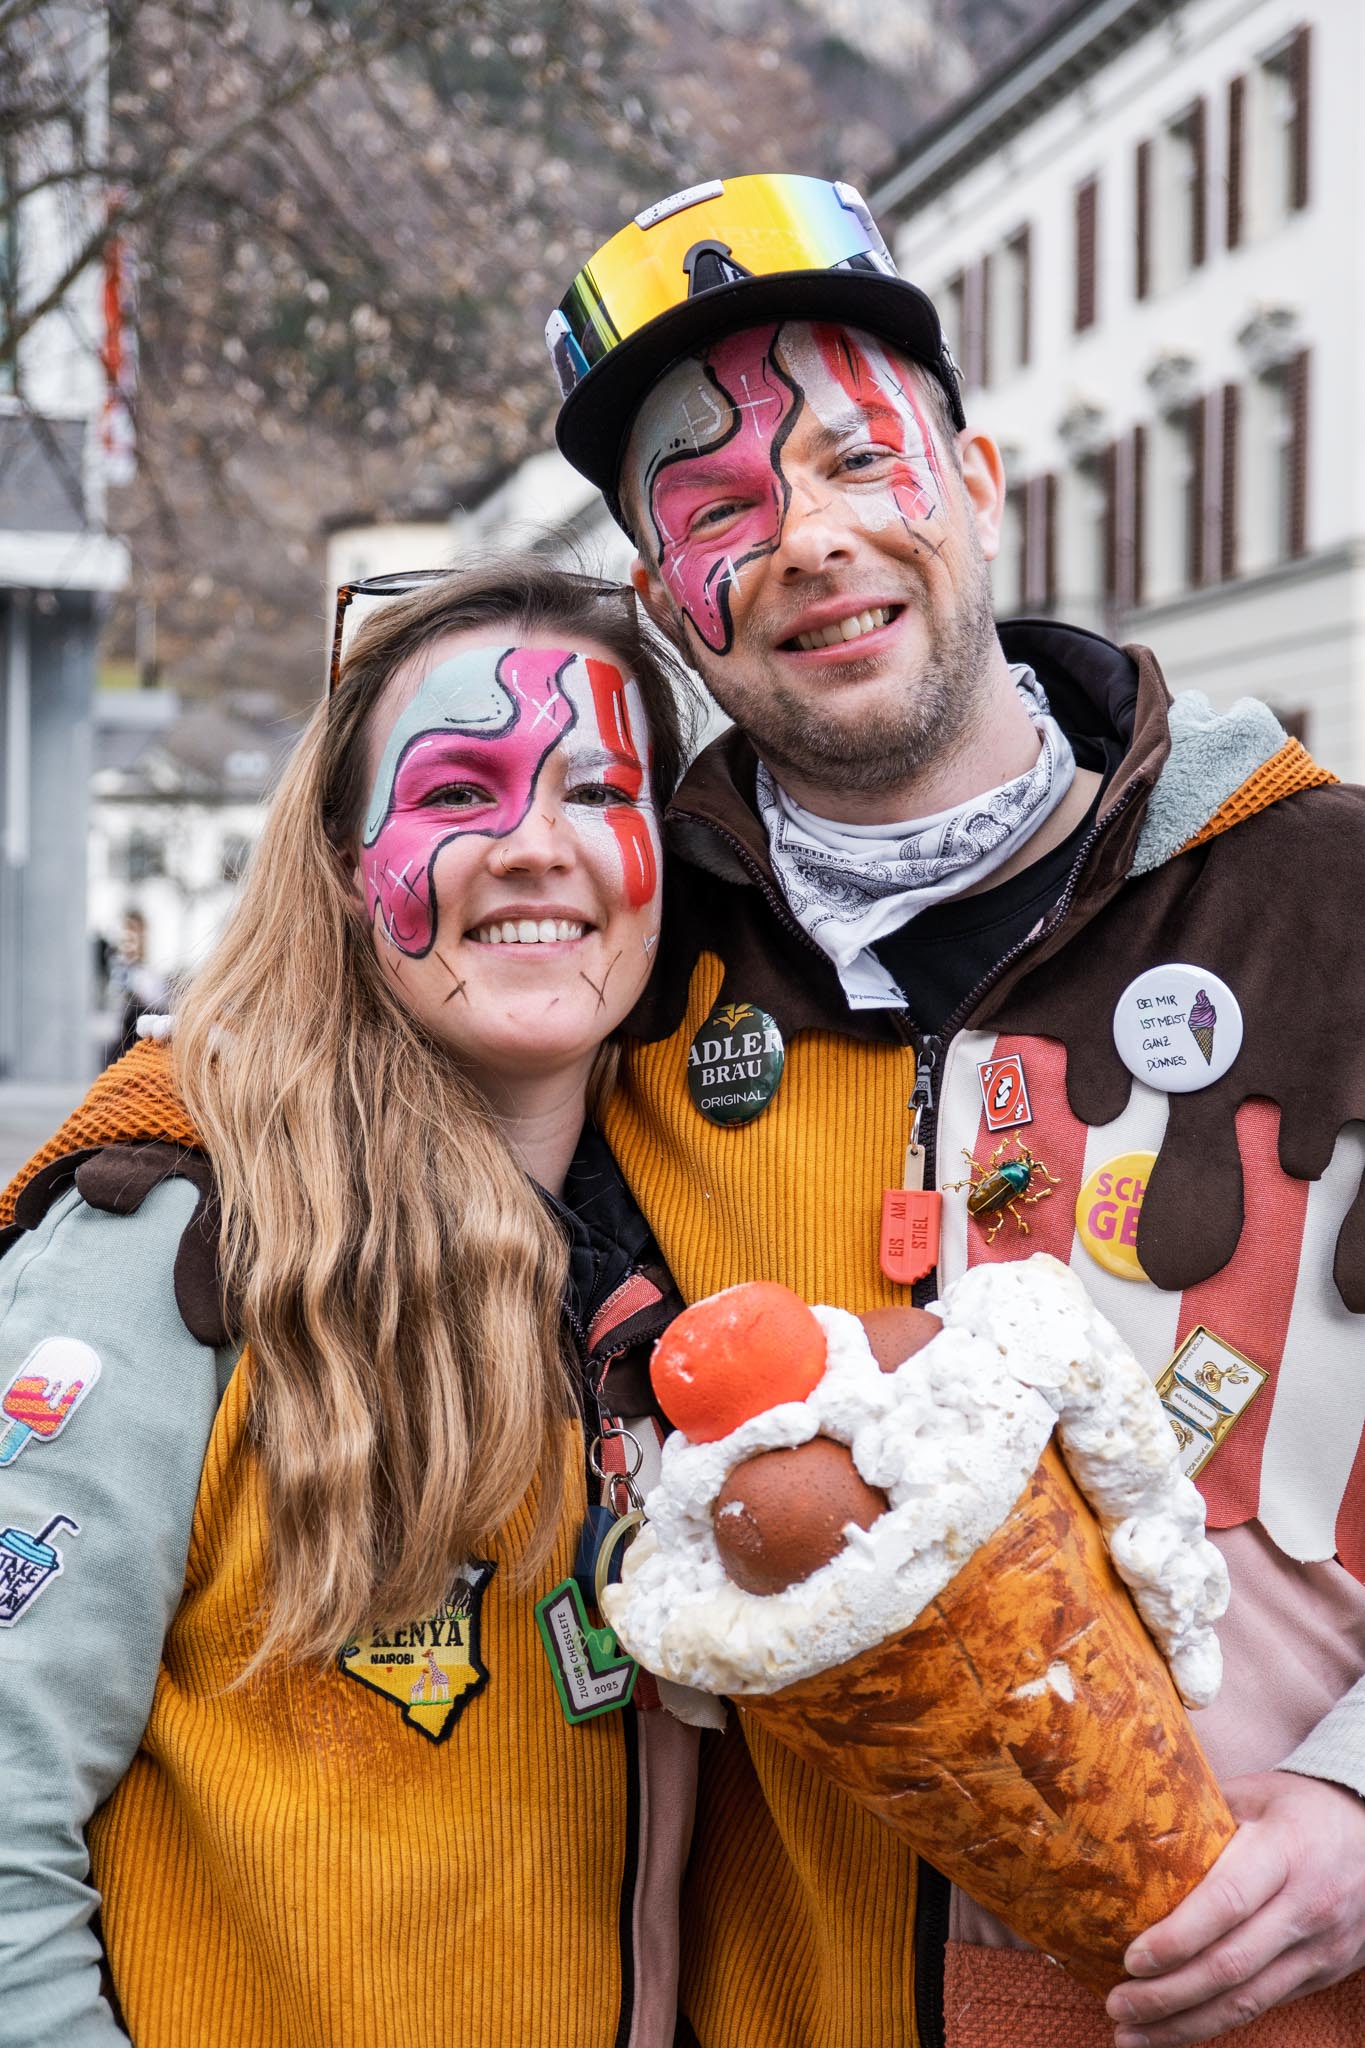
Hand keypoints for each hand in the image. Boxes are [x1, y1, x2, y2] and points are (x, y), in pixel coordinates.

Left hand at [1105, 1770, 1364, 2044]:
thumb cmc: (1297, 1807)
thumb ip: (1201, 1816)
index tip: (1131, 1958)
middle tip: (1117, 2004)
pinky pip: (1264, 2005)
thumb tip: (1124, 1826)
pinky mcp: (1322, 1974)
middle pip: (1231, 1965)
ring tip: (1131, 2035)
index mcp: (1284, 1850)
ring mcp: (1320, 1947)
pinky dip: (1217, 2022)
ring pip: (1248, 2001)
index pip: (1226, 1901)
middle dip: (1168, 1994)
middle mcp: (1306, 1905)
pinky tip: (1176, 2029)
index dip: (1178, 1937)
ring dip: (1185, 2025)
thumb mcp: (1255, 1794)